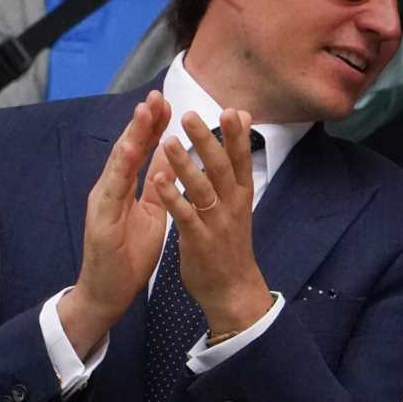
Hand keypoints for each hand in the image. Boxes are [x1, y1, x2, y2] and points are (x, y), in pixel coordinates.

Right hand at [59, 91, 170, 357]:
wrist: (107, 292)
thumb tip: (172, 158)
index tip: (168, 102)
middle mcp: (111, 190)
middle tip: (156, 95)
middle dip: (142, 122)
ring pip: (117, 164)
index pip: (141, 151)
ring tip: (143, 112)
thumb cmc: (128, 254)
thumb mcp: (151, 213)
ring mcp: (103, 203)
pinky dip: (120, 170)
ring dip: (130, 136)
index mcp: (125, 188)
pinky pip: (112, 192)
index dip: (154, 127)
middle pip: (127, 149)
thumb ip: (157, 185)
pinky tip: (129, 151)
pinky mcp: (100, 221)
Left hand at [152, 108, 272, 336]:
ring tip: (168, 140)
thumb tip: (243, 143)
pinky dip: (173, 197)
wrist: (233, 291)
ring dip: (185, 165)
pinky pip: (185, 216)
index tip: (232, 110)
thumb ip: (237, 173)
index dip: (237, 137)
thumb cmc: (231, 245)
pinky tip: (159, 180)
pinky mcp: (199, 241)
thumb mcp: (240, 207)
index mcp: (242, 197)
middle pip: (222, 169)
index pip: (241, 161)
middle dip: (208, 142)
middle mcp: (232, 207)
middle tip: (191, 115)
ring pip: (202, 190)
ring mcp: (216, 224)